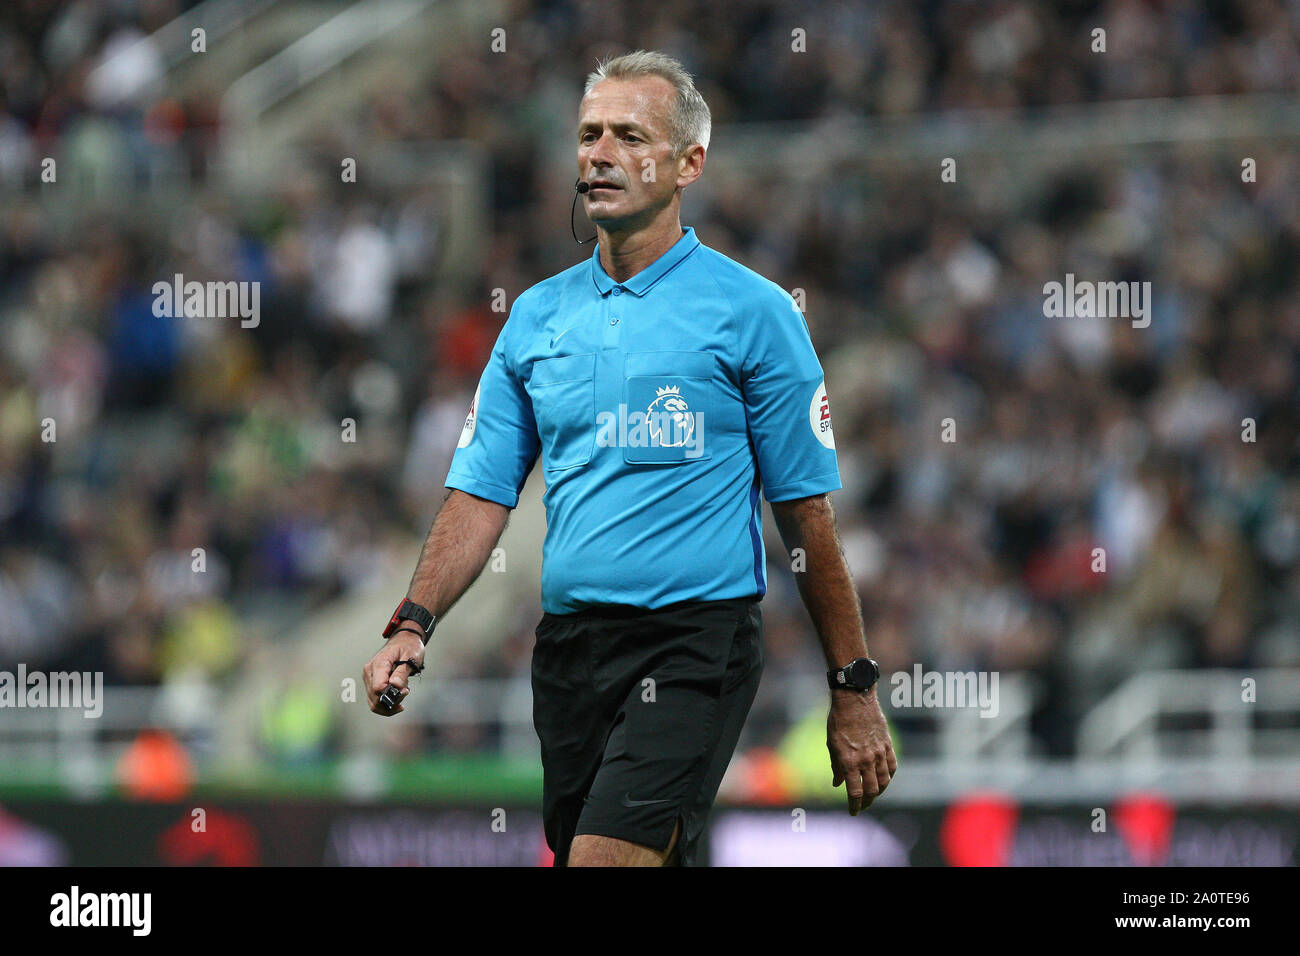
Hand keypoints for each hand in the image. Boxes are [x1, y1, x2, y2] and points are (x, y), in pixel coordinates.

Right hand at [363, 629, 426, 714]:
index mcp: (379, 664)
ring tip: (402, 695)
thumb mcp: (410, 656)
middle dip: (392, 702)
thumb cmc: (408, 646)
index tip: (405, 691)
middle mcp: (370, 671)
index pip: (378, 688)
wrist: (404, 639)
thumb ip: (402, 672)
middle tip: (406, 692)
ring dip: (389, 705)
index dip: (392, 695)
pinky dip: (385, 704)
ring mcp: (369, 677)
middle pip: (375, 698)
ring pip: (373, 702)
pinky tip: (396, 701)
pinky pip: (374, 699)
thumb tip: (395, 685)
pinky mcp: (371, 681)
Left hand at [827, 687, 896, 813]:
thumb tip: (837, 784)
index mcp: (849, 761)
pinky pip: (892, 767)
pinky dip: (889, 776)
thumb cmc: (838, 721)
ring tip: (873, 795)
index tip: (853, 812)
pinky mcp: (887, 745)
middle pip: (871, 790)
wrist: (854, 700)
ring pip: (884, 781)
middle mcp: (866, 760)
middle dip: (867, 802)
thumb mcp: (831, 745)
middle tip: (863, 806)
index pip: (854, 792)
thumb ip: (835, 766)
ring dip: (879, 792)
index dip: (854, 805)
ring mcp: (879, 753)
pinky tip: (884, 779)